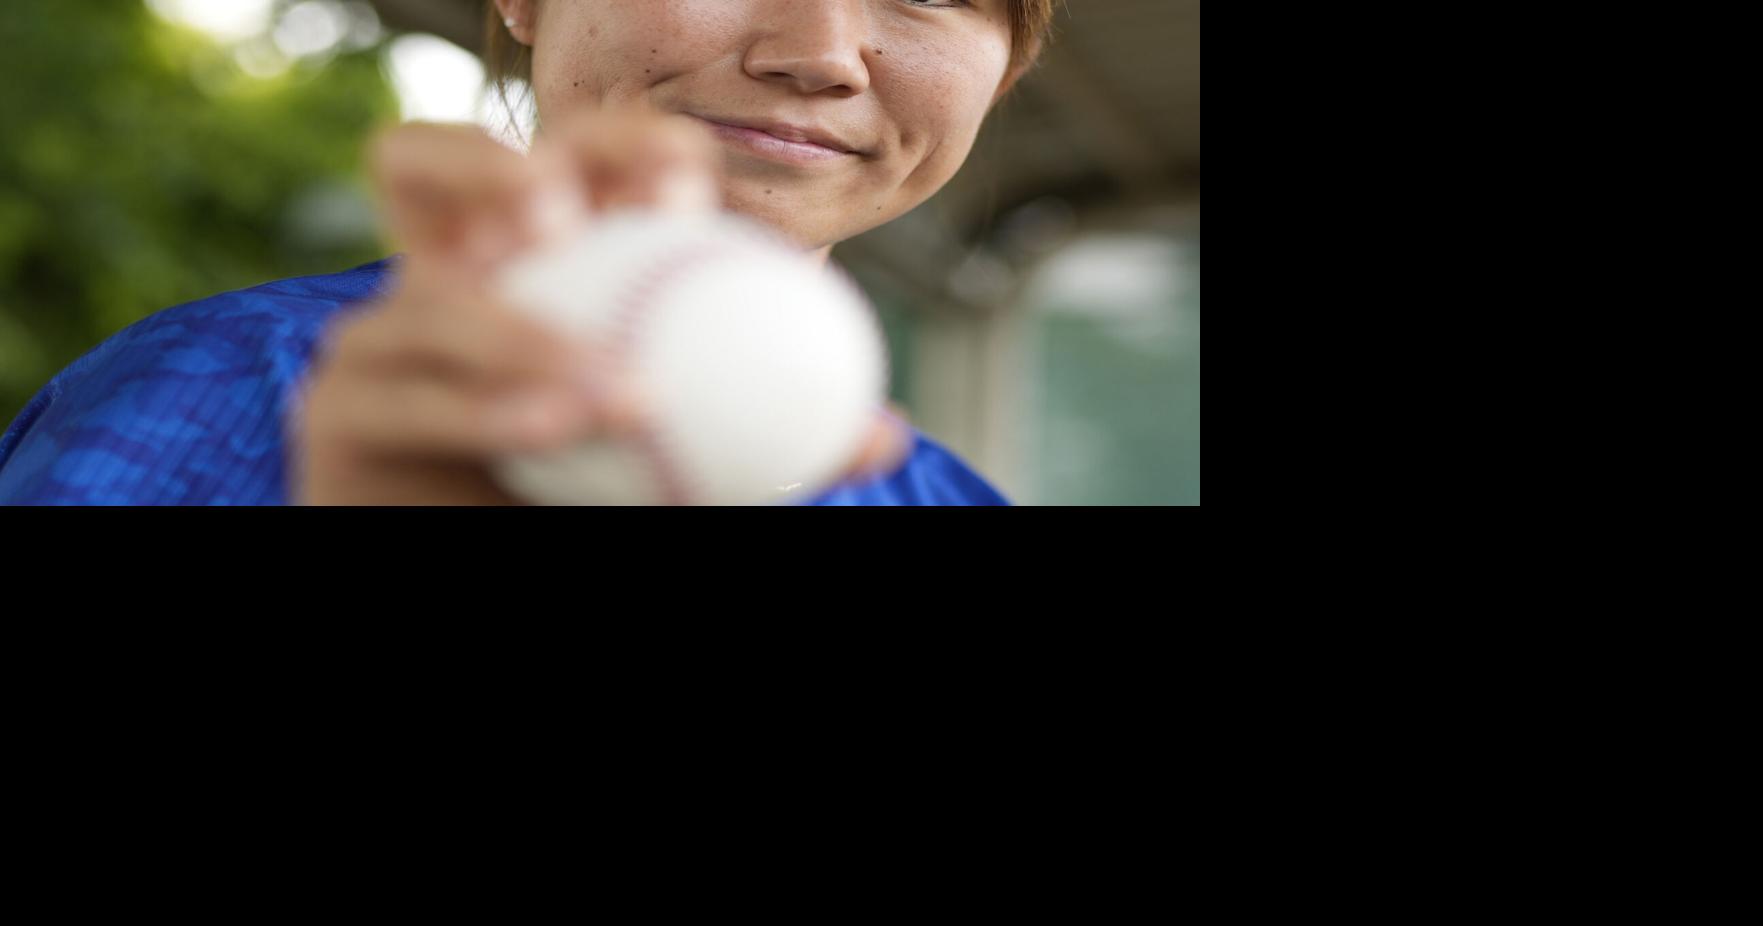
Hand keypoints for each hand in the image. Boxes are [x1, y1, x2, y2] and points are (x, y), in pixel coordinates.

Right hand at [290, 111, 909, 504]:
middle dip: (507, 167)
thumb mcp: (702, 469)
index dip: (624, 150)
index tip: (691, 193)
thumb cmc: (603, 503)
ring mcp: (384, 333)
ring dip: (521, 333)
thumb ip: (778, 446)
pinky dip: (487, 408)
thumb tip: (884, 437)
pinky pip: (404, 392)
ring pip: (431, 296)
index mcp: (540, 262)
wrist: (486, 563)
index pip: (572, 163)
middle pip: (448, 163)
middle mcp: (449, 275)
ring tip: (611, 382)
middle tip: (577, 215)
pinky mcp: (338, 403)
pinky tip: (559, 422)